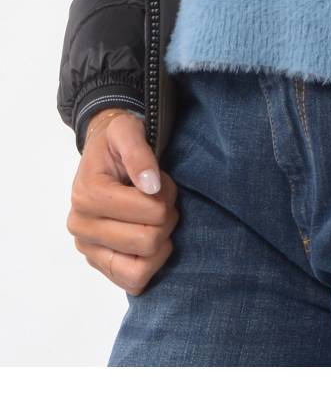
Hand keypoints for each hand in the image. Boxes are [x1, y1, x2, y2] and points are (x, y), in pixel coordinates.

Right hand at [68, 109, 178, 294]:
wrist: (102, 156)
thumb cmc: (115, 143)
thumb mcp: (127, 130)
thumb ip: (138, 152)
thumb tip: (151, 186)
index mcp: (86, 195)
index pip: (149, 213)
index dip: (166, 195)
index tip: (160, 181)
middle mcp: (81, 227)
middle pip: (147, 241)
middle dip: (166, 217)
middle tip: (162, 199)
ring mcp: (88, 250)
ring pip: (140, 269)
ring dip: (160, 244)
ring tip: (157, 220)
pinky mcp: (99, 265)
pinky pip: (133, 283)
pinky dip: (151, 264)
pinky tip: (151, 240)